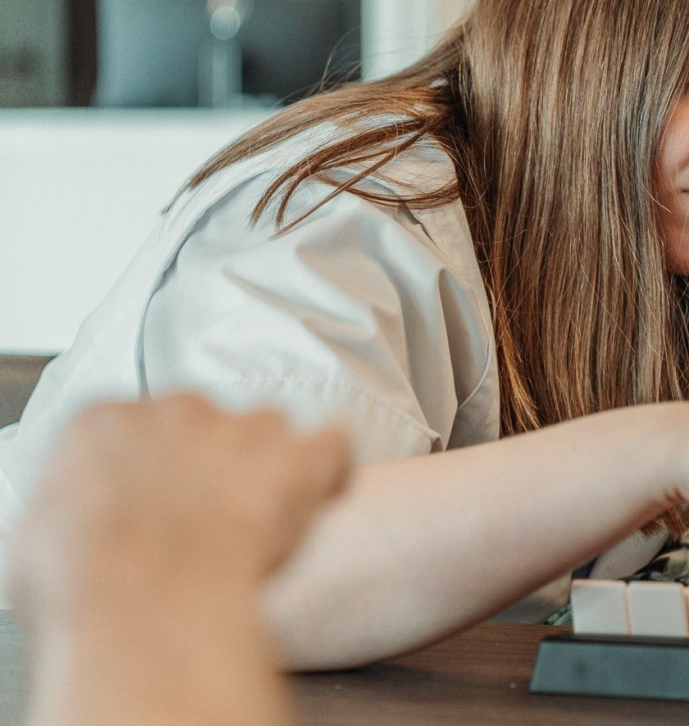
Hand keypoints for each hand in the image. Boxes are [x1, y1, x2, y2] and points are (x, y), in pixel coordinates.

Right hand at [7, 393, 350, 633]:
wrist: (146, 594)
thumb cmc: (85, 581)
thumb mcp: (41, 541)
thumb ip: (74, 513)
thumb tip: (85, 530)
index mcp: (108, 421)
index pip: (138, 430)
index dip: (153, 472)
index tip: (157, 504)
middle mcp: (180, 408)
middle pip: (206, 426)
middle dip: (210, 468)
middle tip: (206, 523)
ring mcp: (247, 427)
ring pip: (269, 431)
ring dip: (269, 467)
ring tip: (260, 522)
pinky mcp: (301, 456)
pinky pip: (333, 443)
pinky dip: (331, 469)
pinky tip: (322, 495)